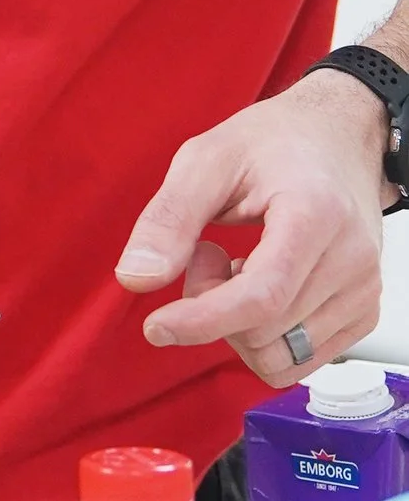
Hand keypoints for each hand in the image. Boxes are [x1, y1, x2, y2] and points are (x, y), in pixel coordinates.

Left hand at [116, 72, 387, 381]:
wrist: (337, 138)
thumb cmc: (277, 142)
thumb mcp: (208, 159)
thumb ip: (169, 218)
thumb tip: (136, 278)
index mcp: (316, 214)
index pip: (261, 296)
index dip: (202, 320)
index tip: (156, 326)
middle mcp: (351, 260)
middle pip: (262, 332)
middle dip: (211, 306)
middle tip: (205, 253)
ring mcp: (363, 291)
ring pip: (279, 358)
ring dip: (237, 325)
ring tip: (236, 267)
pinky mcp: (363, 314)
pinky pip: (297, 362)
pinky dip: (264, 337)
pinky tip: (261, 287)